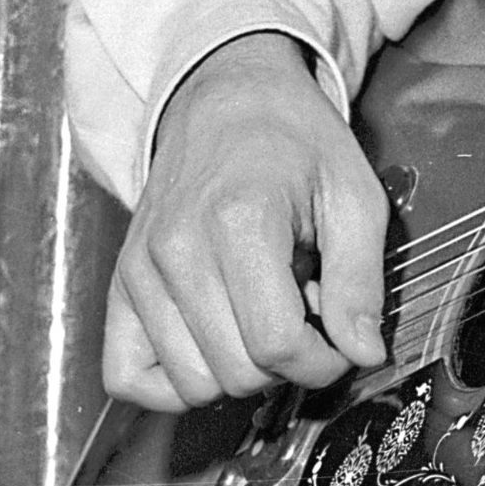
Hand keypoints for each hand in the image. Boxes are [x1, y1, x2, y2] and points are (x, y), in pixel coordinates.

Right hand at [101, 32, 389, 410]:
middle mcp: (177, 250)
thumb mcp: (353, 196)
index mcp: (241, 222)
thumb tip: (364, 354)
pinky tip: (212, 348)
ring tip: (260, 316)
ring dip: (236, 370)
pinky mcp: (120, 284)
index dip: (323, 363)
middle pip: (234, 371)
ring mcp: (140, 270)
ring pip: (189, 383)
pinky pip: (127, 376)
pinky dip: (172, 384)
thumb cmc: (296, 143)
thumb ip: (360, 280)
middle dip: (285, 365)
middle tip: (304, 318)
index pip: (276, 344)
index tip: (341, 344)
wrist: (228, 101)